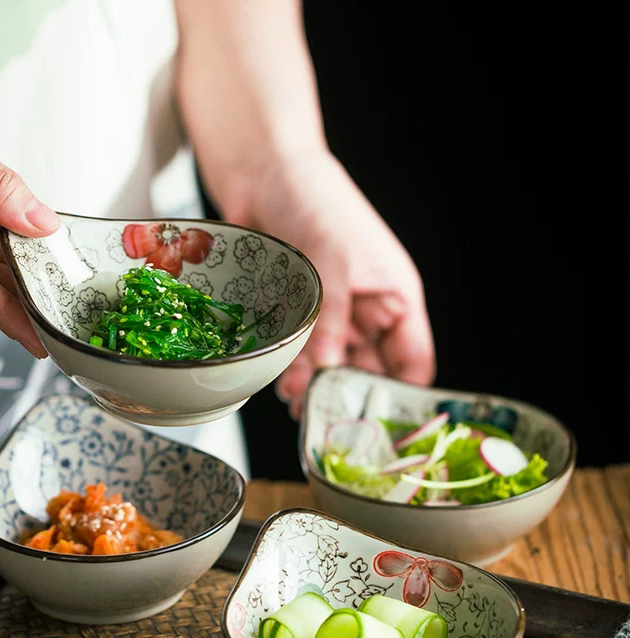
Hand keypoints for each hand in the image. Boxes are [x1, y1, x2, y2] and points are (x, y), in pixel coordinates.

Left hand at [246, 150, 435, 417]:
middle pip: (368, 372)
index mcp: (395, 299)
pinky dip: (293, 370)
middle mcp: (367, 313)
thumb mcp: (332, 262)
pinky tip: (282, 381)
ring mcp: (331, 315)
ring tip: (297, 402)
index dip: (400, 396)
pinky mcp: (297, 315)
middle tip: (326, 419)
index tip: (378, 426)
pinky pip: (302, 354)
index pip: (411, 362)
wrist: (263, 173)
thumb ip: (331, 322)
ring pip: (332, 368)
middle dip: (347, 396)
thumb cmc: (314, 201)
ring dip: (315, 387)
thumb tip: (324, 375)